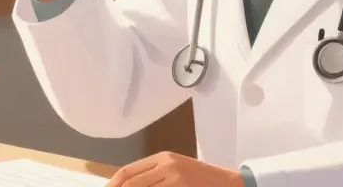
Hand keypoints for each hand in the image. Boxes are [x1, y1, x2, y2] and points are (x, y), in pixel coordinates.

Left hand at [107, 152, 243, 186]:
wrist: (229, 183)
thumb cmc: (201, 179)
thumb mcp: (175, 171)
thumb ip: (153, 175)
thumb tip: (125, 185)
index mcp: (162, 158)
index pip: (128, 171)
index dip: (113, 185)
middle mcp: (166, 166)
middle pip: (131, 183)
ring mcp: (175, 179)